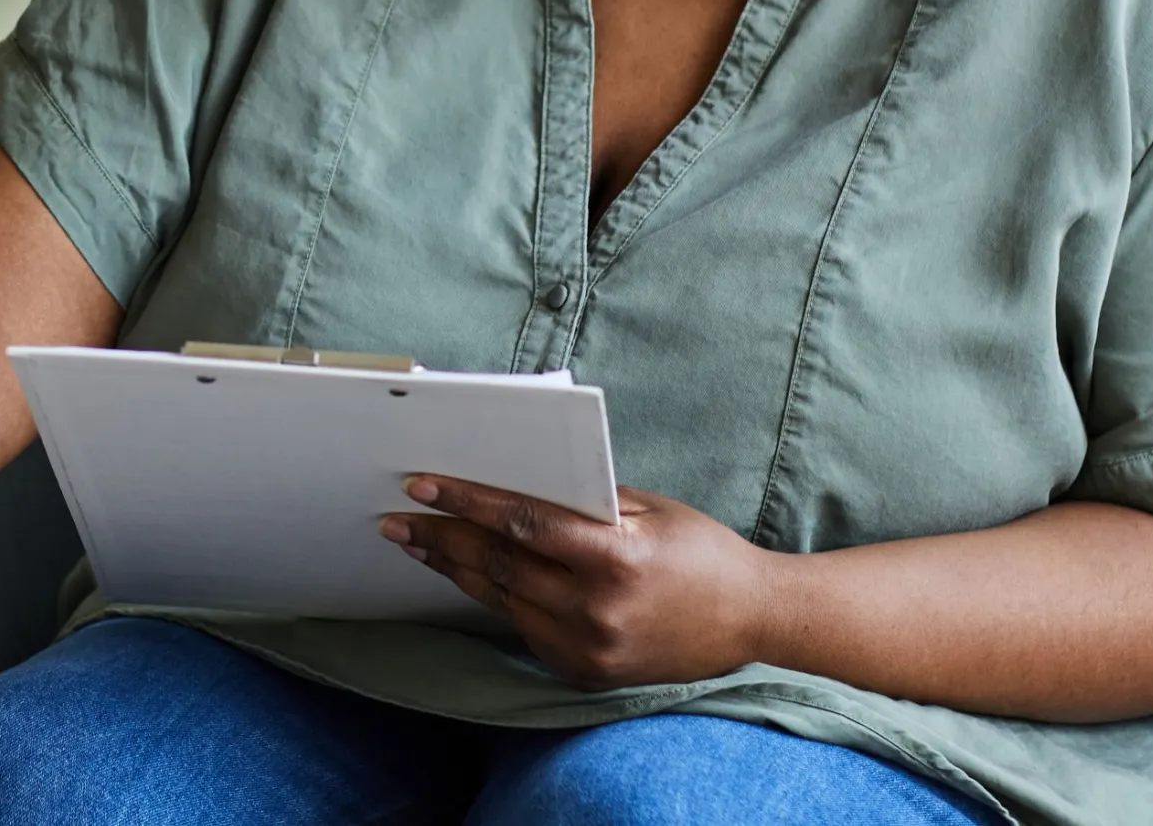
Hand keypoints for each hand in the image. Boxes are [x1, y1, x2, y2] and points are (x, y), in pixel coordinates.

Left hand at [384, 476, 772, 689]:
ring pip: (502, 600)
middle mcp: (597, 609)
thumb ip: (583, 500)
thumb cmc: (703, 552)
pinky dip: (496, 599)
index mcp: (615, 559)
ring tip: (420, 546)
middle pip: (498, 565)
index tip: (421, 485)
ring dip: (455, 571)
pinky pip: (525, 628)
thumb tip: (512, 480)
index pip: (521, 523)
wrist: (754, 620)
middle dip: (441, 539)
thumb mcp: (649, 510)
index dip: (465, 503)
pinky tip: (469, 576)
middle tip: (398, 521)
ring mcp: (589, 648)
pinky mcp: (585, 672)